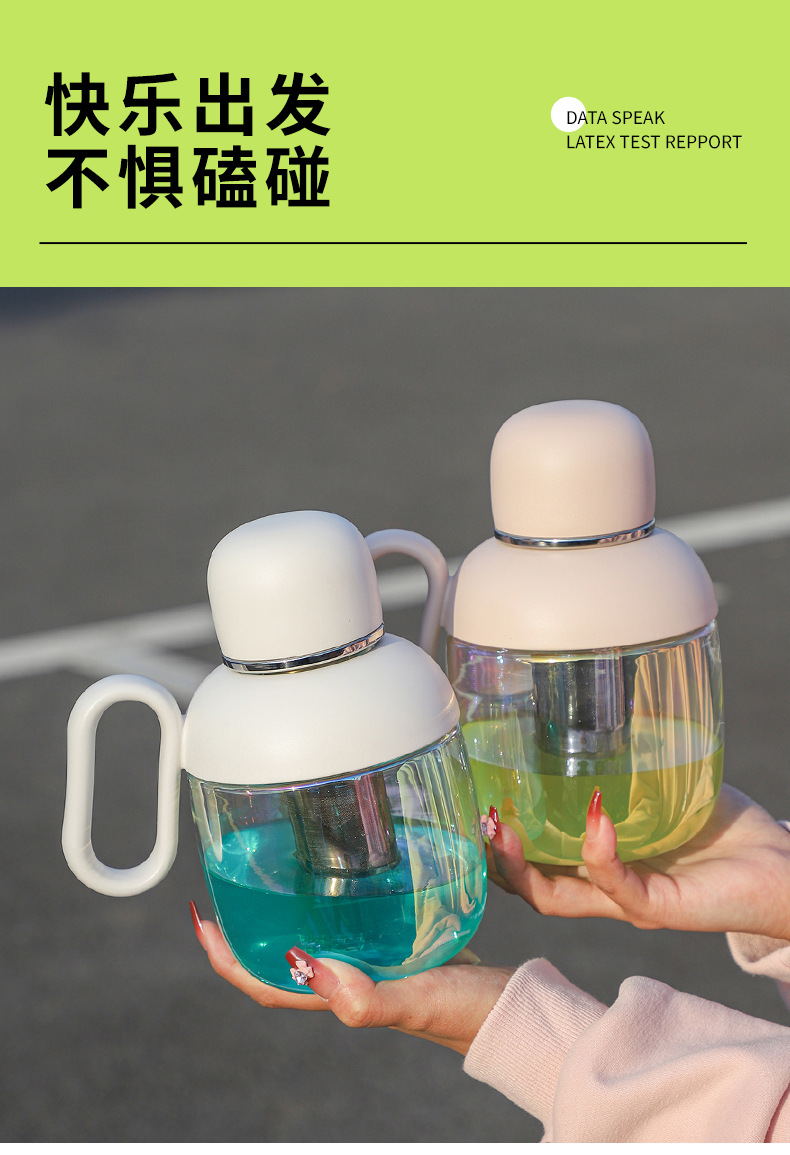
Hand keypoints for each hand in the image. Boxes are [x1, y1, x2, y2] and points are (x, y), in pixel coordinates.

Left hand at [190, 903, 513, 1055]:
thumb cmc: (472, 1014)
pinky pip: (354, 924)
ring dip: (287, 914)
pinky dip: (336, 901)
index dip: (229, 958)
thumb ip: (367, 997)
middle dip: (248, 929)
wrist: (520, 1012)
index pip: (267, 985)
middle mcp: (353, 983)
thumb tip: (303, 967)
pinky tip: (347, 872)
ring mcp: (377, 966)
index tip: (203, 918)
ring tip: (275, 871)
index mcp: (344, 998)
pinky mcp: (404, 947)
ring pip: (316, 940)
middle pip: (281, 961)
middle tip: (230, 883)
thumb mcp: (419, 1000)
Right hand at [486, 784, 789, 938]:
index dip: (493, 840)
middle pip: (526, 886)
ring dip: (522, 865)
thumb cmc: (721, 825)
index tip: (471, 799)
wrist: (779, 864)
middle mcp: (602, 885)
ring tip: (506, 828)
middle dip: (492, 857)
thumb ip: (628, 754)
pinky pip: (617, 886)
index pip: (530, 860)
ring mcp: (626, 900)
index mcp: (595, 859)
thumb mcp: (662, 783)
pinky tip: (595, 821)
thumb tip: (598, 687)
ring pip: (554, 898)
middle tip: (476, 816)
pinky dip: (600, 854)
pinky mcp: (658, 907)